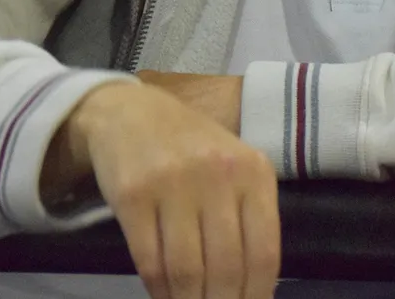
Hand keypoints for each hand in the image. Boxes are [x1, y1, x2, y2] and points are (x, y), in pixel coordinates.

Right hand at [45, 81, 278, 298]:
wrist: (130, 113)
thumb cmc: (190, 148)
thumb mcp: (234, 170)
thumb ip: (248, 221)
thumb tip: (257, 292)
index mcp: (253, 171)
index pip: (264, 254)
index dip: (257, 297)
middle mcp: (218, 174)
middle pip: (226, 268)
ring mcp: (173, 183)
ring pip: (187, 271)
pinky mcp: (133, 194)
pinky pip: (149, 261)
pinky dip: (158, 291)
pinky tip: (163, 296)